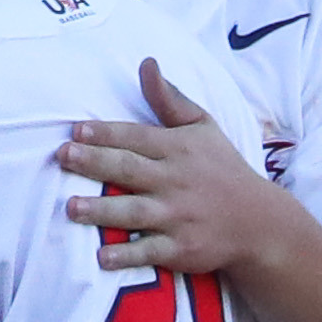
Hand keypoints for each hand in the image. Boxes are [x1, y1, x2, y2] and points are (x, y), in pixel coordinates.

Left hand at [63, 67, 306, 277]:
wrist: (259, 222)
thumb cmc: (222, 169)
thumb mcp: (203, 127)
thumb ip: (169, 99)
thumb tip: (146, 63)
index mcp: (178, 149)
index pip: (136, 137)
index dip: (106, 133)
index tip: (76, 130)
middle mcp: (175, 181)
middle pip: (129, 169)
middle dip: (94, 162)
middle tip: (62, 156)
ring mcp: (178, 216)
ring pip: (134, 211)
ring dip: (102, 210)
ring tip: (71, 207)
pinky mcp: (181, 248)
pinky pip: (150, 252)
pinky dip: (127, 255)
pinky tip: (102, 257)